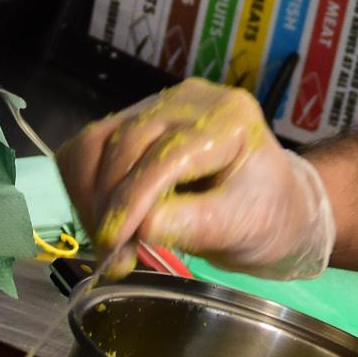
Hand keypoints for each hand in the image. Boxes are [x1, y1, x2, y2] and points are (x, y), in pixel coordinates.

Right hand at [58, 79, 334, 281]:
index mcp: (231, 118)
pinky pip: (89, 147)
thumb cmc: (267, 216)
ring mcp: (159, 107)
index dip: (134, 198)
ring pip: (97, 142)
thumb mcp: (243, 227)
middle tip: (113, 256)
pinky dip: (84, 187)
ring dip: (91, 198)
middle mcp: (193, 100)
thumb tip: (142, 226)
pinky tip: (101, 220)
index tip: (114, 242)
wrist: (272, 207)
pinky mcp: (133, 122)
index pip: (169, 153)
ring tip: (109, 243)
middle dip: (110, 205)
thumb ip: (196, 224)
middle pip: (126, 143)